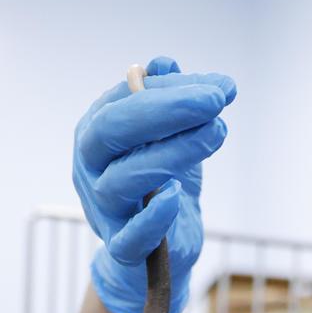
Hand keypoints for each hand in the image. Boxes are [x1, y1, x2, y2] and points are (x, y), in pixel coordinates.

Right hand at [72, 56, 236, 312]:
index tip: (221, 88)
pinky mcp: (122, 249)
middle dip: (166, 109)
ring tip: (217, 133)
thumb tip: (163, 62)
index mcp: (97, 131)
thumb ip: (168, 100)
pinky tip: (177, 194)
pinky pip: (130, 236)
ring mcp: (102, 208)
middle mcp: (90, 166)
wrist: (160, 251)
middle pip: (112, 130)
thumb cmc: (162, 184)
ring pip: (124, 178)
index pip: (127, 99)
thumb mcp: (170, 137)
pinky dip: (152, 217)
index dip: (174, 89)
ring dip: (173, 151)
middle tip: (215, 100)